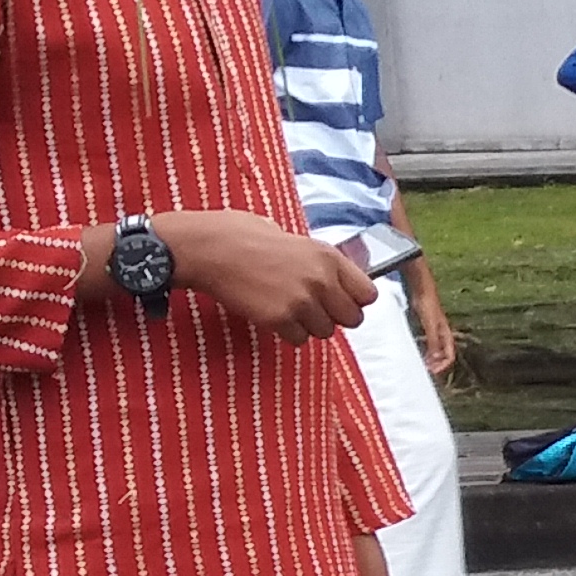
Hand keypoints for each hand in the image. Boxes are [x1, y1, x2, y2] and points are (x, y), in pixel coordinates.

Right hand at [157, 210, 372, 341]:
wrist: (207, 248)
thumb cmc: (241, 236)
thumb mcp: (289, 236)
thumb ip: (315, 259)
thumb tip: (332, 276)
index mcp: (327, 256)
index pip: (368, 294)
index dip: (354, 300)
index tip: (341, 300)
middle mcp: (321, 280)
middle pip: (352, 319)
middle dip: (334, 317)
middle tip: (313, 309)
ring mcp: (301, 301)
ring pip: (325, 332)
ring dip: (309, 325)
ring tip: (287, 308)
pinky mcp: (280, 319)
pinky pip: (299, 339)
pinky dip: (287, 333)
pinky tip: (272, 314)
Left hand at [406, 272, 458, 376]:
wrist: (421, 288)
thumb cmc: (428, 304)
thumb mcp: (430, 325)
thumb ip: (433, 341)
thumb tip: (435, 359)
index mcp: (446, 335)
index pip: (449, 356)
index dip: (442, 366)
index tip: (431, 372)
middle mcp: (442, 334)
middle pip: (442, 355)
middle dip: (436, 365)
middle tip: (424, 373)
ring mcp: (433, 330)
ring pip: (434, 350)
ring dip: (429, 359)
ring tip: (419, 366)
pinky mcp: (425, 326)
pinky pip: (426, 343)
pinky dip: (421, 350)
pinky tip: (412, 352)